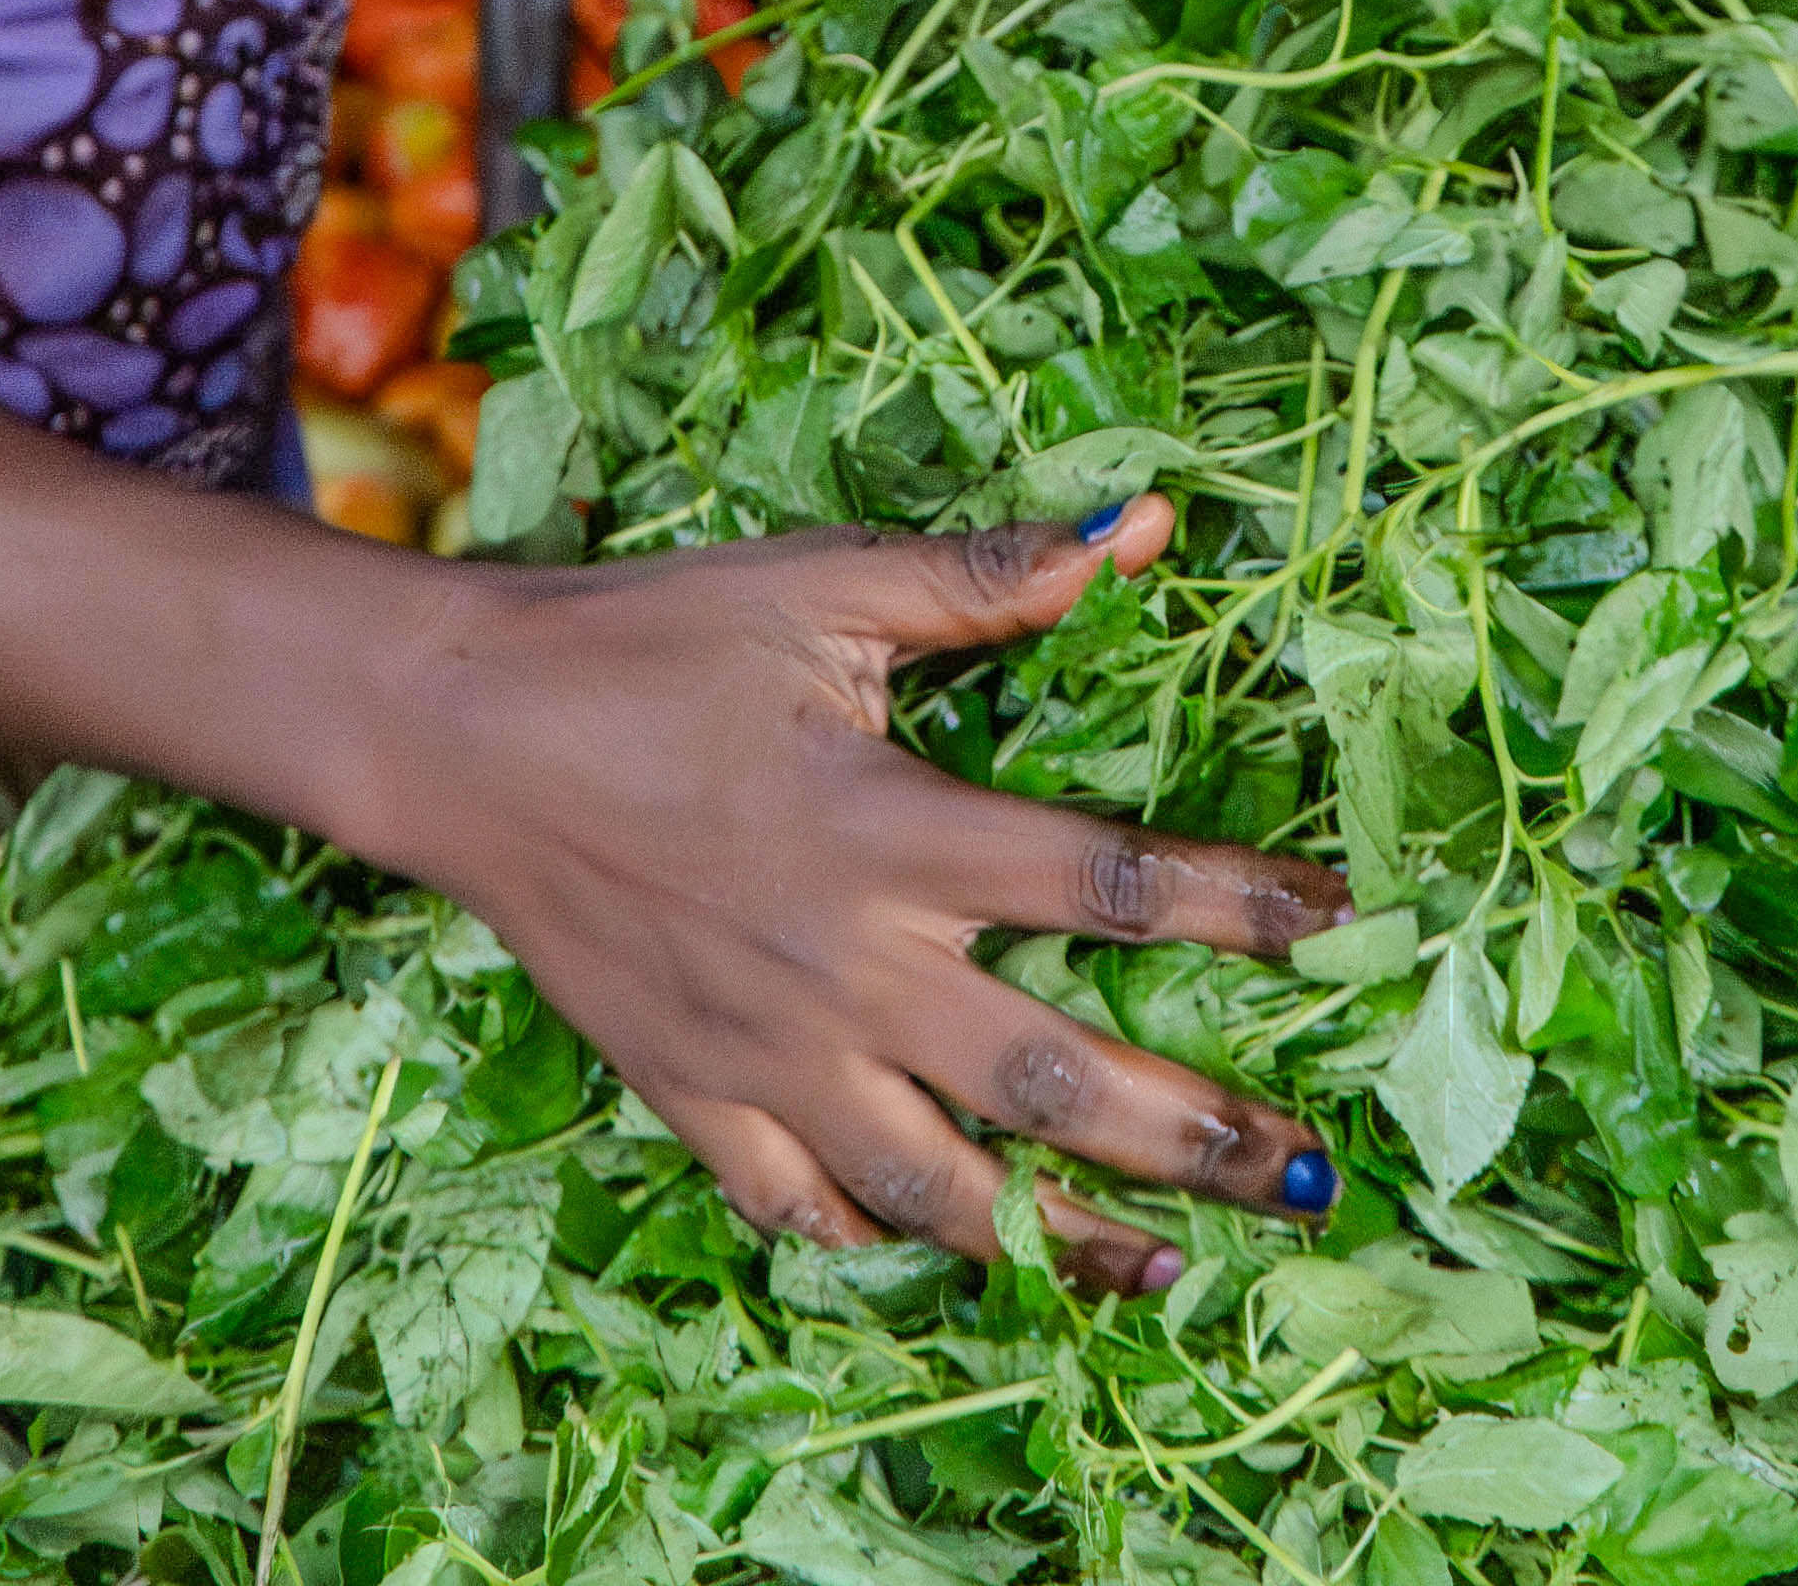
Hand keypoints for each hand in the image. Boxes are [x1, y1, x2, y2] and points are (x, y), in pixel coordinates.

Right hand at [328, 493, 1346, 1291]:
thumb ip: (988, 576)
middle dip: (1198, 1138)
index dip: (1238, 904)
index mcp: (890, 828)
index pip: (1107, 882)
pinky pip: (803, 1206)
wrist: (457, 731)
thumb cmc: (649, 642)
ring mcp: (767, 1050)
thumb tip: (1145, 527)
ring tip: (1172, 1270)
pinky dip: (881, 1240)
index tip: (1340, 920)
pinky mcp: (691, 1093)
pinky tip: (952, 1250)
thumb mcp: (822, 586)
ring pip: (943, 1184)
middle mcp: (844, 962)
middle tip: (1307, 1177)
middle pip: (1057, 1079)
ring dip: (1068, 1236)